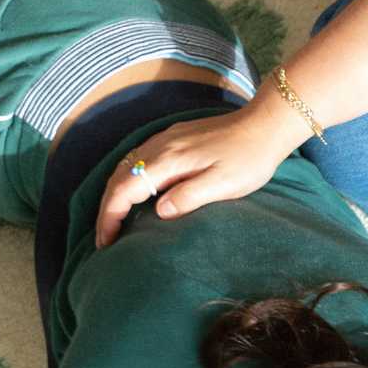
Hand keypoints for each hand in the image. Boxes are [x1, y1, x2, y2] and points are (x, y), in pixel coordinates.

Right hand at [94, 93, 309, 246]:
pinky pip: (139, 159)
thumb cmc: (248, 159)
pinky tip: (134, 193)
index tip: (106, 241)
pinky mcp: (174, 138)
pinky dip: (128, 179)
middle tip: (104, 238)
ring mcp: (165, 139)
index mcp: (169, 161)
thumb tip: (159, 210)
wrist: (263, 126)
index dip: (111, 216)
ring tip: (113, 220)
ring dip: (115, 194)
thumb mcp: (223, 185)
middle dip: (107, 208)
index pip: (125, 190)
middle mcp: (160, 146)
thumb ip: (189, 196)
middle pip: (119, 178)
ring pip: (126, 167)